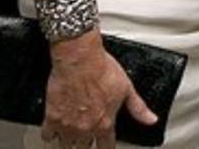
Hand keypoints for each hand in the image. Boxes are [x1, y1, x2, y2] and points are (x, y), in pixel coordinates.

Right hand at [40, 31, 156, 147]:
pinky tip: (53, 130)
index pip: (106, 147)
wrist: (80, 59)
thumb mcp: (127, 88)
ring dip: (68, 143)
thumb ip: (138, 108)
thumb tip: (151, 120)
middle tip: (87, 140)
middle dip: (86, 145)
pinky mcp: (51, 117)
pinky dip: (50, 134)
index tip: (105, 146)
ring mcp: (67, 125)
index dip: (106, 148)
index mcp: (105, 123)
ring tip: (70, 139)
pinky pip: (47, 135)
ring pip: (65, 146)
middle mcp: (86, 128)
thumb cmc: (101, 70)